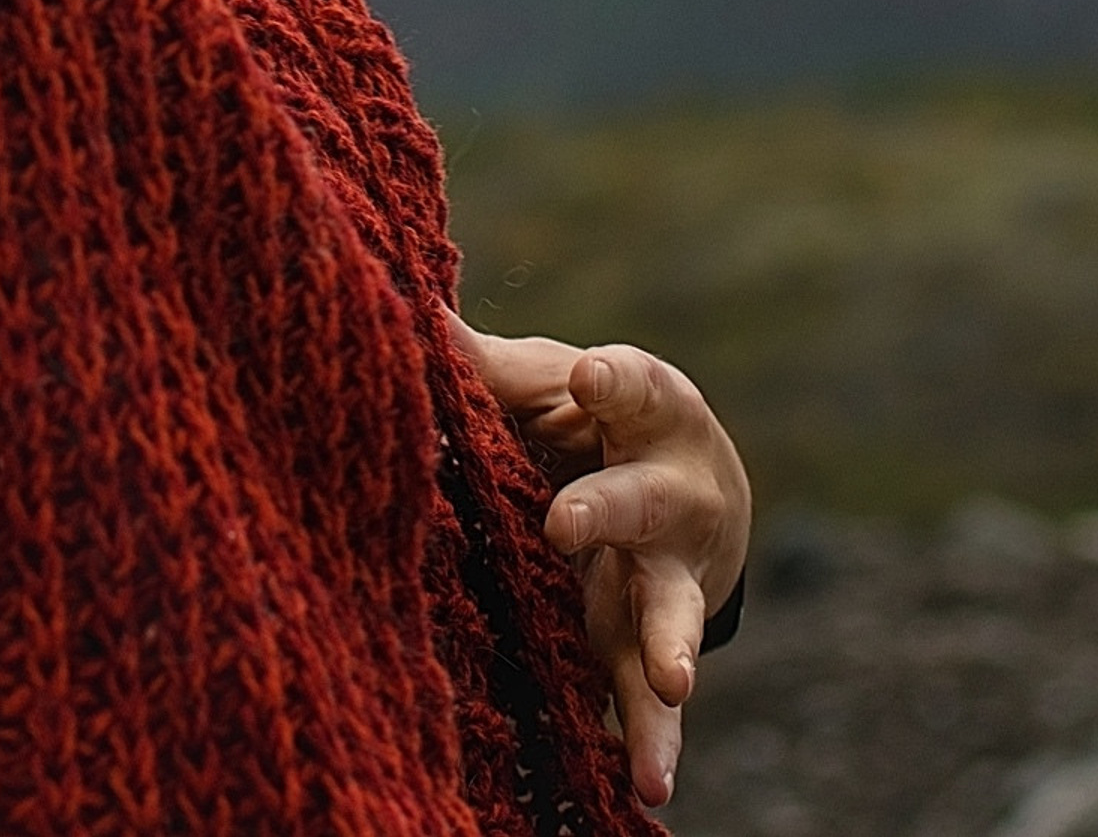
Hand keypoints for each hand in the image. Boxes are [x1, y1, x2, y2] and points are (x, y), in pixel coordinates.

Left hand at [446, 312, 751, 808]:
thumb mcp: (549, 382)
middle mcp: (670, 494)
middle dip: (604, 511)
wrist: (692, 486)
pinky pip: (651, 698)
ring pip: (667, 612)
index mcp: (647, 412)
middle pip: (639, 501)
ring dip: (665, 649)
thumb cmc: (592, 417)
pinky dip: (651, 742)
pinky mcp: (650, 641)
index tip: (588, 374)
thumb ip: (488, 366)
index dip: (612, 381)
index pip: (635, 387)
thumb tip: (405, 309)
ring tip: (671, 684)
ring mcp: (667, 574)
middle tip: (563, 524)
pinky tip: (647, 788)